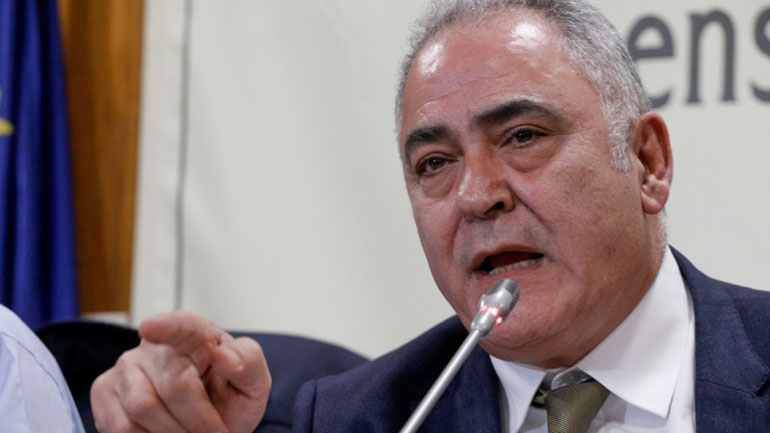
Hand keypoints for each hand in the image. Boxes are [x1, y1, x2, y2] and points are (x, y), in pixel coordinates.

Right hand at [91, 311, 270, 432]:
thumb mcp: (253, 383)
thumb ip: (248, 364)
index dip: (165, 326)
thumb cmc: (228, 398)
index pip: (182, 325)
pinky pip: (119, 426)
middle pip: (172, 385)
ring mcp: (126, 368)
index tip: (150, 327)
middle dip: (199, 420)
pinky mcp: (104, 393)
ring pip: (141, 407)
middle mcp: (155, 346)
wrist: (208, 425)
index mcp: (196, 334)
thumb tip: (224, 356)